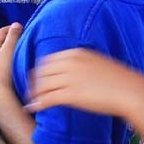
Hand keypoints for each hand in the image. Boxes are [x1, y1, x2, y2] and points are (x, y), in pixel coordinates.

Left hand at [0, 23, 22, 92]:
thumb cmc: (3, 70)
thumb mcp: (8, 50)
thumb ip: (13, 37)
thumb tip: (16, 24)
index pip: (0, 33)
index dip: (11, 28)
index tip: (22, 28)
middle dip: (10, 39)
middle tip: (23, 39)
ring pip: (0, 54)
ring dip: (9, 51)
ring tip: (21, 51)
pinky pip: (0, 63)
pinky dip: (7, 60)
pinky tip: (15, 64)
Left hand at [28, 48, 143, 118]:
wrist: (130, 91)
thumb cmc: (118, 79)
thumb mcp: (95, 62)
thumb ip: (79, 63)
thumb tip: (67, 70)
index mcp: (75, 54)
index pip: (47, 60)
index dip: (40, 70)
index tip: (37, 78)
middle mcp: (69, 64)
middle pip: (42, 72)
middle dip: (34, 82)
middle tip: (32, 90)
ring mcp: (69, 78)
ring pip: (43, 85)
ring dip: (35, 93)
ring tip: (32, 100)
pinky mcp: (71, 94)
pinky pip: (48, 98)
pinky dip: (39, 103)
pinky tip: (35, 107)